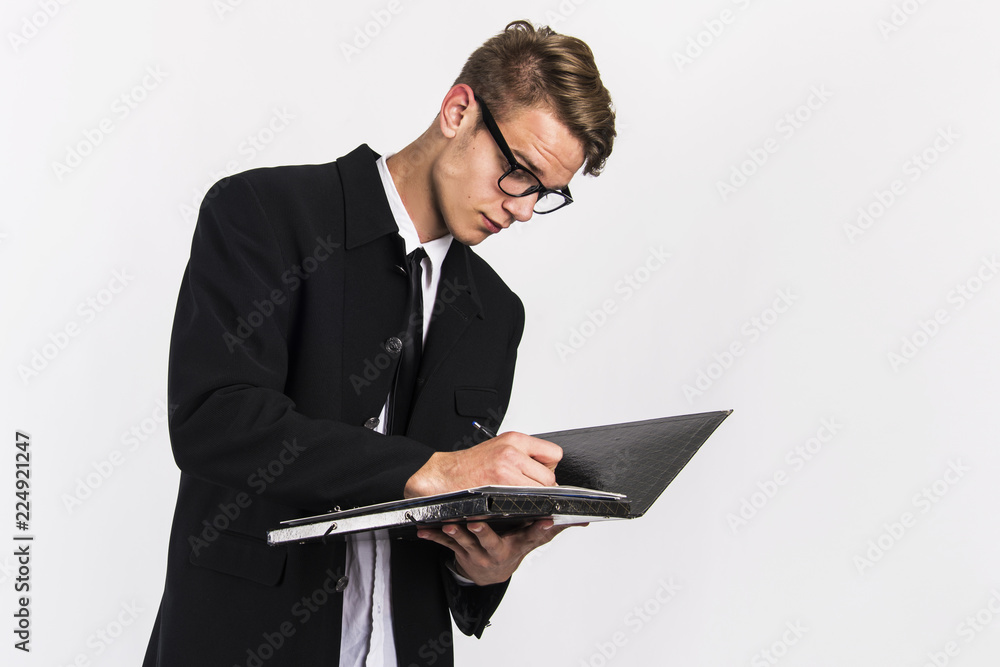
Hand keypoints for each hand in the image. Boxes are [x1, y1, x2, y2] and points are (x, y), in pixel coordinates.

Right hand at [404, 431, 561, 498]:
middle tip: (524, 487)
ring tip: (516, 494)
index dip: (548, 467)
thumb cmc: (472, 464)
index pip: (554, 454)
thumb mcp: (501, 446)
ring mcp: (507, 471)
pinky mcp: (500, 489)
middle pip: (549, 476)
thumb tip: (548, 469)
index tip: (538, 473)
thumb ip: (525, 454)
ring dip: (533, 496)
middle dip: (541, 485)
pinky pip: (527, 502)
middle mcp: (512, 452)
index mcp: (515, 439)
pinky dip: (523, 505)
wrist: (446, 475)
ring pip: (540, 491)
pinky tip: (511, 501)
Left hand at [417, 520, 586, 585]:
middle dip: (484, 533)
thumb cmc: (511, 548)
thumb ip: (552, 528)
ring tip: (450, 524)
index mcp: (519, 545)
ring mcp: (478, 555)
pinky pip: (446, 546)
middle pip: (491, 542)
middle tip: (477, 522)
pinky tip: (424, 530)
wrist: (488, 574)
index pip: (532, 536)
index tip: (546, 520)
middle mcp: (498, 552)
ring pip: (466, 544)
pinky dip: (434, 537)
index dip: (540, 529)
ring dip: (457, 534)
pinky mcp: (460, 553)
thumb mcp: (532, 541)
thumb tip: (583, 520)